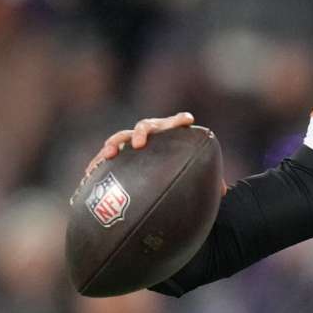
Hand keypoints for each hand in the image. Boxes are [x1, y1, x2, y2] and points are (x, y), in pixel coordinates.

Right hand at [81, 112, 225, 196]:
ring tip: (109, 154)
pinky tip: (89, 174)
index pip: (176, 123)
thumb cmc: (178, 171)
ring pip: (119, 138)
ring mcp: (130, 144)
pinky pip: (104, 158)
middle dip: (141, 133)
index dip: (180, 120)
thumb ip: (208, 179)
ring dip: (114, 145)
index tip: (187, 120)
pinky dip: (97, 163)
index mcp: (169, 135)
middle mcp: (149, 135)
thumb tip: (223, 192)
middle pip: (144, 127)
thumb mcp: (193, 175)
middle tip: (139, 144)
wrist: (154, 173)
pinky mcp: (116, 157)